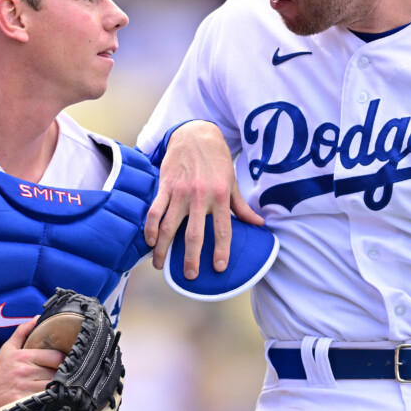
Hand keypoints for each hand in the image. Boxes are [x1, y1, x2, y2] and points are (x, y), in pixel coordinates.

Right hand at [0, 317, 65, 410]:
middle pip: (56, 373)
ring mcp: (24, 388)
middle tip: (63, 375)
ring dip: (56, 387)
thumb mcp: (8, 348)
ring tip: (57, 386)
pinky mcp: (22, 403)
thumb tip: (37, 318)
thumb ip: (23, 331)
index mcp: (24, 356)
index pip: (56, 357)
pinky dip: (49, 398)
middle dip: (61, 374)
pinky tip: (49, 397)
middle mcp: (25, 371)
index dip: (63, 360)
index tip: (64, 362)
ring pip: (52, 387)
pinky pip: (44, 400)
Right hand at [145, 120, 263, 278]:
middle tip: (190, 276)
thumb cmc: (216, 159)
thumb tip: (260, 224)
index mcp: (220, 195)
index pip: (223, 229)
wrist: (195, 134)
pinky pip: (155, 211)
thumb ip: (242, 206)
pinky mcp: (165, 186)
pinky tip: (150, 242)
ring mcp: (180, 191)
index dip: (221, 250)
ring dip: (164, 249)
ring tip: (161, 265)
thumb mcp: (232, 181)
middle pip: (194, 234)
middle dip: (191, 258)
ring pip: (169, 226)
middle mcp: (200, 195)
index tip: (219, 268)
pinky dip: (150, 228)